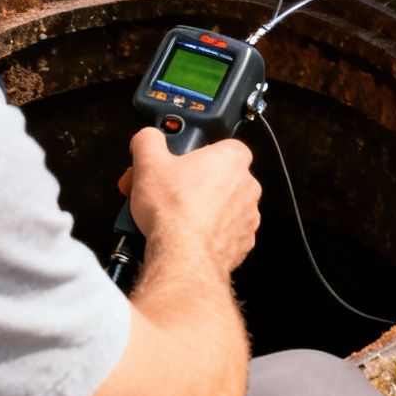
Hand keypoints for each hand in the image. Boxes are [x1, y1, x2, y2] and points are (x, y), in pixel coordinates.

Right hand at [124, 127, 260, 275]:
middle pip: (216, 176)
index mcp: (232, 158)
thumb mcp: (148, 162)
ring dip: (198, 208)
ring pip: (219, 205)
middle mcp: (247, 186)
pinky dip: (205, 232)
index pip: (218, 144)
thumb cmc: (174, 211)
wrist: (183, 257)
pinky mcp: (242, 243)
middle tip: (165, 190)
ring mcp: (247, 217)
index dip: (192, 152)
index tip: (174, 161)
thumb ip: (148, 139)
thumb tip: (148, 138)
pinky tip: (182, 233)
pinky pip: (221, 231)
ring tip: (169, 214)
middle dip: (191, 183)